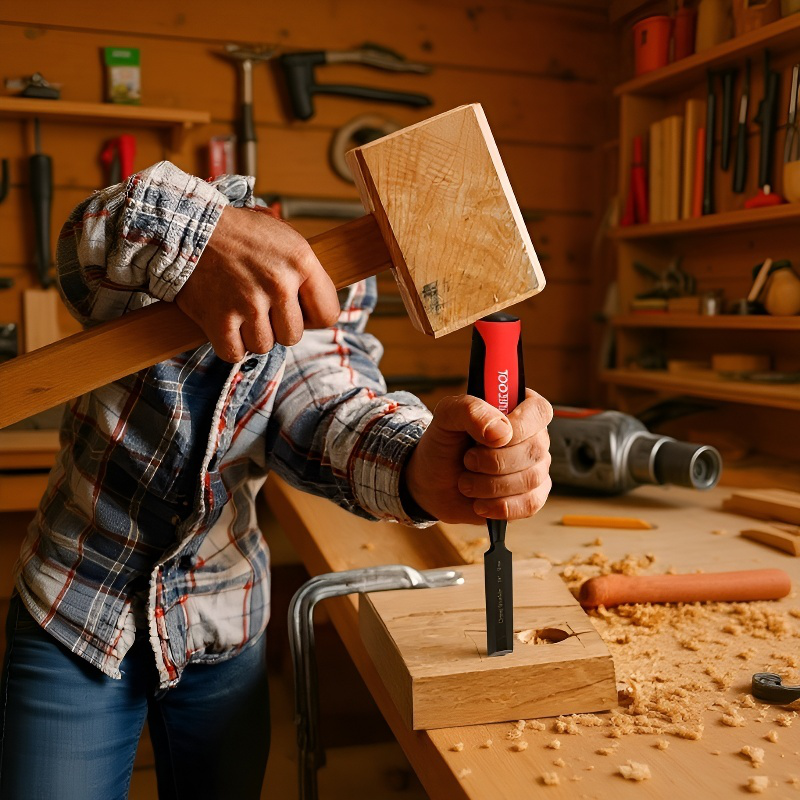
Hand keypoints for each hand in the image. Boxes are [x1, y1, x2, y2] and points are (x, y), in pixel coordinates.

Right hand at [176, 206, 339, 361]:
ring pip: (264, 346)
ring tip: (241, 310)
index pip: (328, 314)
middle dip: (279, 327)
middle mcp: (277, 283)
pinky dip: (230, 345)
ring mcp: (248, 302)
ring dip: (252, 335)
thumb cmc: (241, 235)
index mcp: (301, 261)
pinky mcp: (219, 319)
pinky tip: (227, 324)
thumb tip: (320, 311)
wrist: (191, 227)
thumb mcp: (286, 240)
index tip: (299, 312)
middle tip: (263, 308)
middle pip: (293, 336)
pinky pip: (234, 353)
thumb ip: (307, 275)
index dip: (313, 317)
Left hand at [403, 390, 551, 523]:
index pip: (539, 411)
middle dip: (492, 461)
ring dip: (489, 485)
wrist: (433, 482)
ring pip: (531, 479)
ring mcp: (537, 467)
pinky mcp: (532, 496)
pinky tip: (480, 503)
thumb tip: (502, 432)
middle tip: (467, 461)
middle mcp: (535, 436)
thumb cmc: (444, 443)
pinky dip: (499, 506)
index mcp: (519, 407)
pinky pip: (530, 504)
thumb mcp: (446, 417)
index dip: (518, 426)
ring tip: (467, 483)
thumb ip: (470, 410)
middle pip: (534, 450)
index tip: (489, 438)